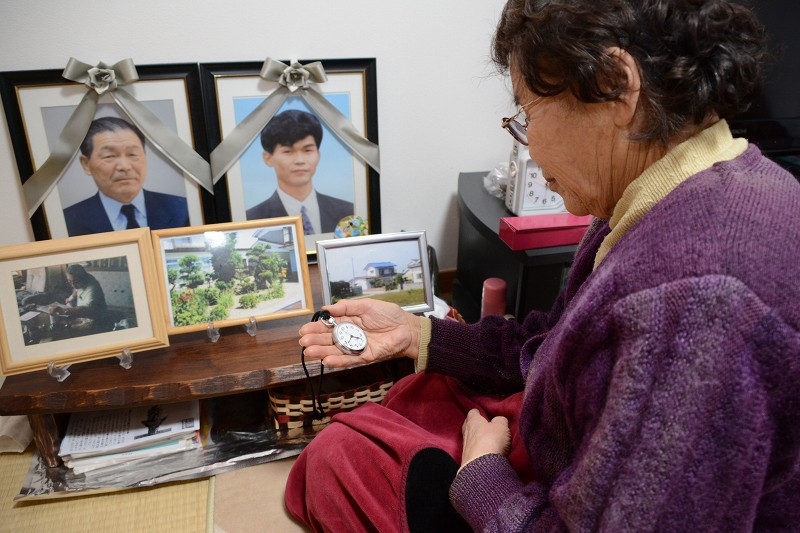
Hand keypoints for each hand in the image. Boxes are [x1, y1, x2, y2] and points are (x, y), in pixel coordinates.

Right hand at [299, 298, 420, 367]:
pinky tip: (326, 360)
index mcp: (348, 321)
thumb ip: (346, 307)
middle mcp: (349, 335)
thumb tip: (326, 308)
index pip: (328, 325)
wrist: (407, 327)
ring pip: (336, 351)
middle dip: (315, 340)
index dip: (316, 327)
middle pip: (329, 339)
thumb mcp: (366, 306)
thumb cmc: (388, 315)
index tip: (303, 330)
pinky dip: (338, 361)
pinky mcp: (365, 356)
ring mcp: (356, 347)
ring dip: (322, 352)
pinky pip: (350, 360)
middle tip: (303, 342)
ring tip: (310, 351)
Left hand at [460, 409, 510, 464]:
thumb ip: (500, 420)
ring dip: (475, 439)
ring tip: (484, 440)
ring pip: (469, 439)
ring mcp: (464, 447)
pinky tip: (482, 452)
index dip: (477, 412)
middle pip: (467, 425)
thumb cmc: (491, 440)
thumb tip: (498, 420)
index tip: (480, 413)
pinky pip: (471, 451)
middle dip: (473, 425)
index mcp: (473, 421)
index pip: (472, 413)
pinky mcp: (466, 459)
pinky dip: (476, 450)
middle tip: (481, 426)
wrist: (482, 466)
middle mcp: (466, 432)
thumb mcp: (501, 426)